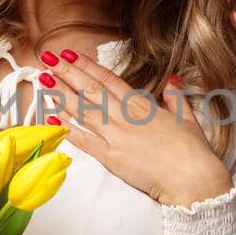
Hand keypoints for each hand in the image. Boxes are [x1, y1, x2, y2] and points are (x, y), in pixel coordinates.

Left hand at [39, 50, 235, 207]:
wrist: (192, 180)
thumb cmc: (193, 152)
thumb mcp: (188, 119)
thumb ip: (176, 98)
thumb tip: (173, 81)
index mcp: (143, 105)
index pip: (108, 79)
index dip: (86, 65)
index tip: (69, 54)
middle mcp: (126, 116)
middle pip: (90, 89)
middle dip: (66, 72)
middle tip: (47, 58)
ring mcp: (116, 136)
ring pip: (82, 111)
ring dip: (60, 95)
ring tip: (42, 81)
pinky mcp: (110, 158)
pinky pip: (83, 140)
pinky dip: (66, 129)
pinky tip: (51, 119)